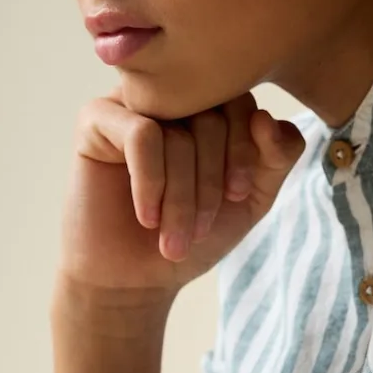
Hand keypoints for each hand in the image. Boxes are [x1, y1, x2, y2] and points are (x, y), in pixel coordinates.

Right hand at [56, 86, 305, 301]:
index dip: (246, 151)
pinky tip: (147, 217)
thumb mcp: (251, 198)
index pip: (243, 103)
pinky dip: (150, 184)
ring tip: (174, 237)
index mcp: (212, 105)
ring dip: (181, 195)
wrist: (136, 278)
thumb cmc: (194, 235)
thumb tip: (268, 118)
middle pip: (212, 116)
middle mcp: (173, 95)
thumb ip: (277, 157)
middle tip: (200, 228)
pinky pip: (140, 136)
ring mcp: (133, 101)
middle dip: (212, 180)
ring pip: (178, 133)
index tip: (238, 195)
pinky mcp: (96, 118)